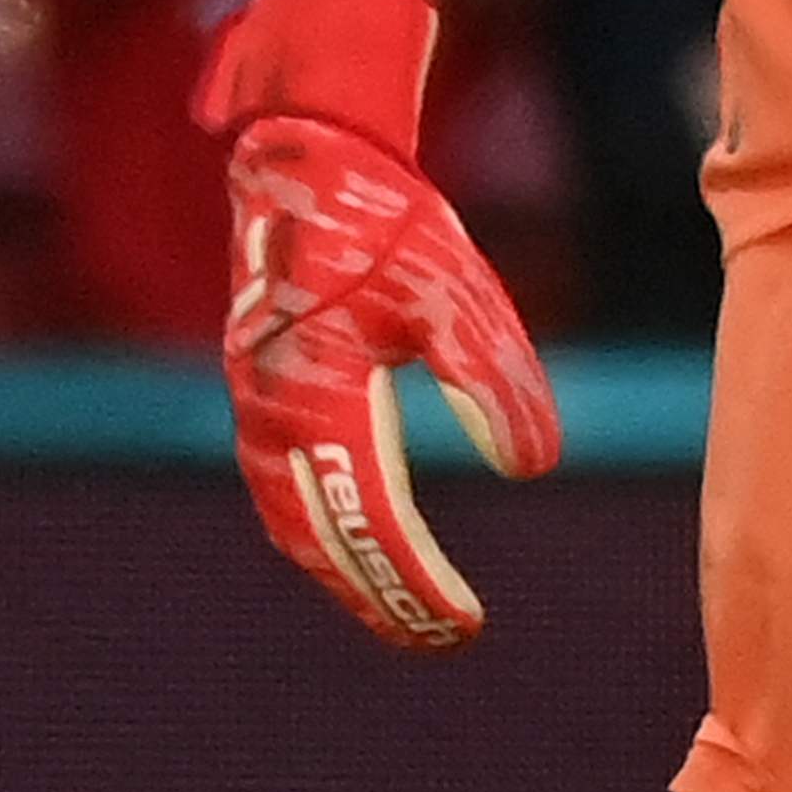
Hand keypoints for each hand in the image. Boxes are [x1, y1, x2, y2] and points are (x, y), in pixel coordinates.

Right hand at [204, 0, 562, 648]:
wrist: (305, 152)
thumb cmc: (384, 217)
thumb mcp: (454, 290)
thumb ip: (492, 377)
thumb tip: (533, 465)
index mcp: (319, 394)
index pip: (371, 520)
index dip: (416, 583)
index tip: (466, 626)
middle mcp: (275, 413)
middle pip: (323, 540)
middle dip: (381, 597)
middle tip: (443, 639)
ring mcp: (257, 405)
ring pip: (293, 522)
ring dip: (345, 573)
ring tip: (404, 612)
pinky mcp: (258, 390)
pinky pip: (281, 490)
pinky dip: (318, 533)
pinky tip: (357, 544)